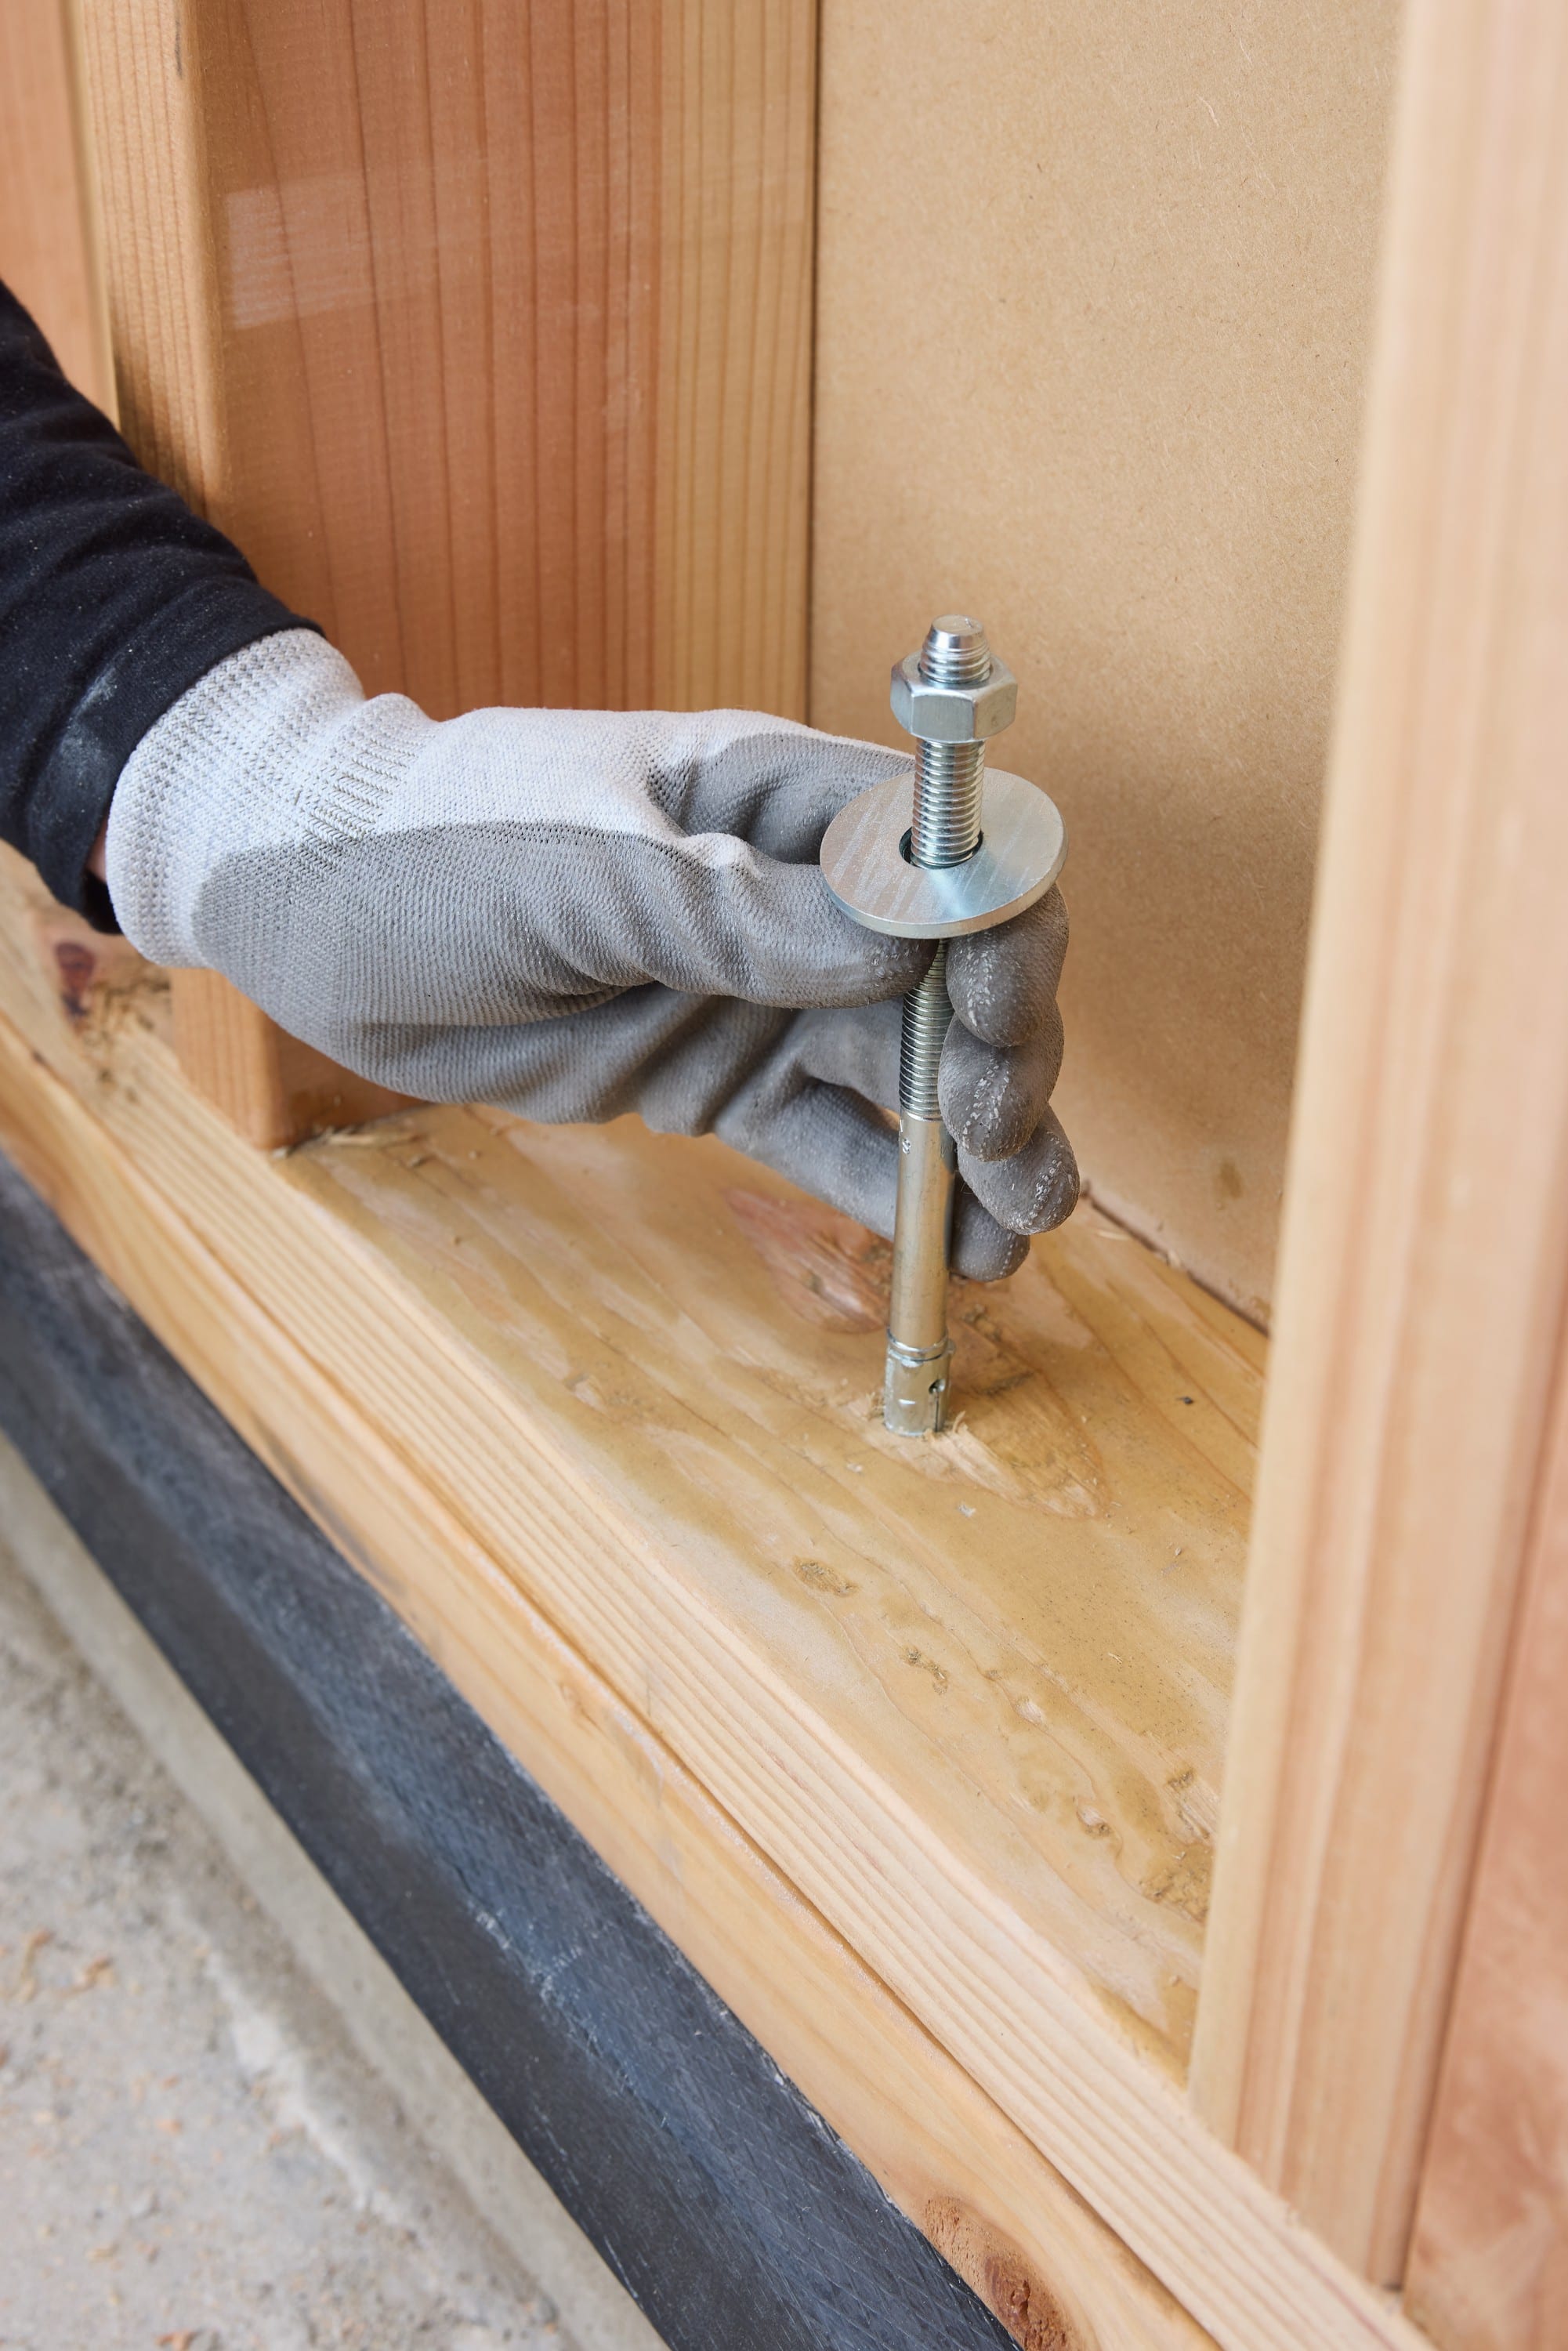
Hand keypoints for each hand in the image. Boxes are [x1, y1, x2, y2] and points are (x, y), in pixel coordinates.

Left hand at [106, 630, 1076, 1276]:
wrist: (314, 920)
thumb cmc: (433, 846)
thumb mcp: (574, 867)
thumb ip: (727, 909)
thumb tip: (897, 948)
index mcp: (773, 799)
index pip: (940, 851)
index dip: (994, 929)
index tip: (991, 1018)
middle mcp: (794, 896)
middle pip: (949, 971)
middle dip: (999, 1054)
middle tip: (1003, 1143)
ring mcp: (761, 994)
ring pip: (906, 1068)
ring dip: (977, 1142)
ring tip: (1018, 1230)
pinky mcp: (720, 1081)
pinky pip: (829, 1138)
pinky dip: (895, 1190)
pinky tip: (955, 1247)